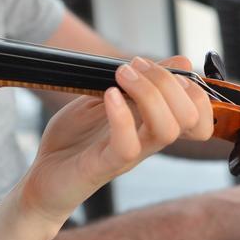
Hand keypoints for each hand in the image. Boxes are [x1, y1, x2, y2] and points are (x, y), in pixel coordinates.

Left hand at [20, 57, 211, 226]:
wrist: (41, 176)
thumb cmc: (74, 140)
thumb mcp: (105, 100)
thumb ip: (140, 84)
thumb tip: (183, 62)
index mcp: (151, 126)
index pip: (199, 114)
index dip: (191, 87)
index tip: (151, 65)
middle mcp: (147, 142)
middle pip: (189, 118)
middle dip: (168, 83)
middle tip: (132, 66)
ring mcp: (127, 155)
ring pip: (167, 131)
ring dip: (149, 94)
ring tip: (121, 76)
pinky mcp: (103, 166)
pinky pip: (127, 146)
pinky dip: (122, 116)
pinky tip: (109, 95)